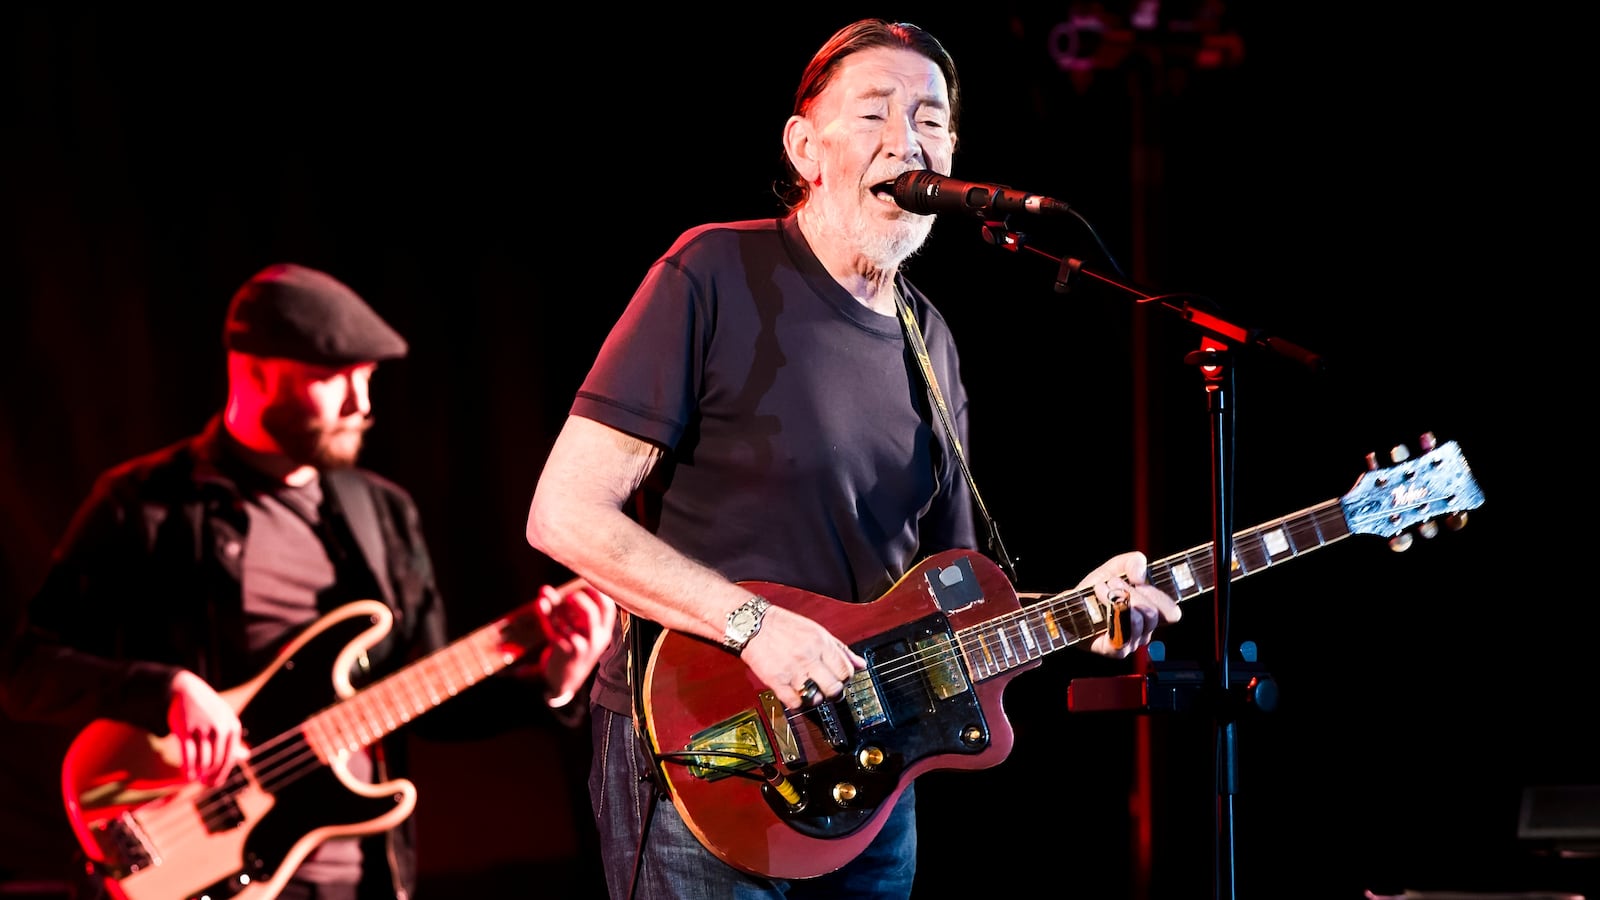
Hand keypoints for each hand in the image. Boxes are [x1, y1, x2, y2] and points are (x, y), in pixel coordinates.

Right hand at [167, 670, 245, 785]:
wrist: (186, 690)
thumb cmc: (208, 710)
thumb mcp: (225, 720)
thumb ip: (233, 740)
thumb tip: (247, 756)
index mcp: (233, 727)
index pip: (230, 758)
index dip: (221, 774)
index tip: (214, 784)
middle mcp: (221, 728)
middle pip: (217, 762)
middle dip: (210, 776)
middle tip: (204, 783)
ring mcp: (203, 728)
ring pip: (203, 761)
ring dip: (199, 774)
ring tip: (195, 778)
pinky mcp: (185, 730)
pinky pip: (188, 756)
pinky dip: (188, 769)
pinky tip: (187, 776)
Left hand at [533, 581, 616, 706]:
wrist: (566, 680)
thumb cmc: (574, 648)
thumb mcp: (581, 630)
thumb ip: (569, 610)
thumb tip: (547, 589)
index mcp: (604, 631)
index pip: (608, 608)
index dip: (597, 592)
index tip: (583, 582)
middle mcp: (596, 639)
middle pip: (593, 614)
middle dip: (579, 600)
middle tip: (568, 596)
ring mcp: (581, 647)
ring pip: (571, 623)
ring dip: (557, 606)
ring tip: (544, 596)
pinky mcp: (564, 652)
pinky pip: (554, 630)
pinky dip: (546, 616)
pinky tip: (539, 605)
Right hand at [739, 604, 866, 709]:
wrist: (752, 624)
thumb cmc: (784, 626)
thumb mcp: (816, 630)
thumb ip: (840, 649)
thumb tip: (861, 664)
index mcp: (821, 643)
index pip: (846, 671)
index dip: (846, 679)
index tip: (841, 679)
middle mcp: (809, 657)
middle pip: (834, 687)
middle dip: (835, 692)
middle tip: (829, 690)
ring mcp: (792, 670)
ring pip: (816, 698)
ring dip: (816, 698)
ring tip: (811, 691)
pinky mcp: (776, 680)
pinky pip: (794, 702)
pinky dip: (798, 703)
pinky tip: (796, 695)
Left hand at [1075, 550, 1180, 658]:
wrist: (1069, 605)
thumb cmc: (1096, 590)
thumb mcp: (1116, 567)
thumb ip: (1133, 562)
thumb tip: (1141, 575)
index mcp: (1150, 613)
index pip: (1171, 613)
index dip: (1159, 596)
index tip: (1140, 582)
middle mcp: (1143, 631)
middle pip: (1152, 614)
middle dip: (1131, 593)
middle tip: (1112, 582)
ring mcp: (1130, 643)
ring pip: (1138, 622)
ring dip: (1117, 599)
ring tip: (1101, 589)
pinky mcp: (1114, 650)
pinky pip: (1121, 635)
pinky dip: (1110, 613)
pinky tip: (1099, 600)